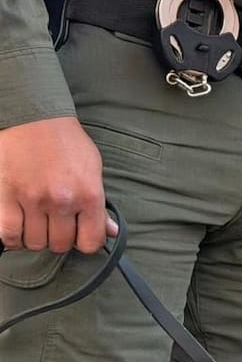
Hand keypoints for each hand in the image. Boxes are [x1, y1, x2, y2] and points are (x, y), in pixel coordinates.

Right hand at [0, 117, 116, 253]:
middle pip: (61, 244)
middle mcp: (62, 200)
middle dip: (59, 240)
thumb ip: (100, 205)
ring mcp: (32, 199)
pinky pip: (9, 233)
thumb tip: (111, 231)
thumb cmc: (66, 142)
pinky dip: (13, 239)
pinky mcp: (6, 194)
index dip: (85, 243)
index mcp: (88, 195)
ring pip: (35, 242)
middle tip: (55, 227)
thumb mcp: (93, 170)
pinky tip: (18, 231)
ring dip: (36, 239)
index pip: (90, 242)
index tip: (79, 236)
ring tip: (37, 225)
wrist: (33, 117)